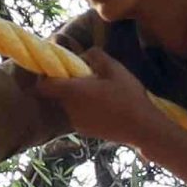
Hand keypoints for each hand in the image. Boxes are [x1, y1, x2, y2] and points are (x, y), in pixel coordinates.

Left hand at [36, 42, 159, 148]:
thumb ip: (95, 56)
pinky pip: (79, 115)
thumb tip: (84, 54)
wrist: (143, 128)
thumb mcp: (115, 68)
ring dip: (78, 96)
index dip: (44, 76)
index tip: (57, 68)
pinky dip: (85, 108)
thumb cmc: (128, 96)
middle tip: (87, 77)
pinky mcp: (85, 132)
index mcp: (73, 91)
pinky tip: (105, 106)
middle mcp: (70, 108)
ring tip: (100, 92)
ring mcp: (77, 122)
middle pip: (57, 93)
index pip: (43, 86)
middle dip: (67, 84)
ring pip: (69, 104)